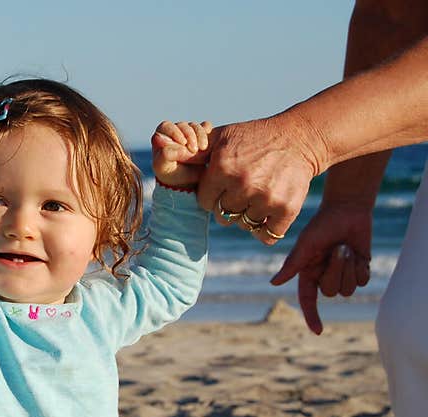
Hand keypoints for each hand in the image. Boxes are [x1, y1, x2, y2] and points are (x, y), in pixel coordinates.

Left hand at [151, 121, 211, 187]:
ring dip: (200, 135)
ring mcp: (188, 133)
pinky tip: (208, 142)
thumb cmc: (170, 174)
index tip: (183, 143)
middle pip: (182, 126)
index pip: (166, 126)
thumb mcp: (162, 167)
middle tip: (194, 150)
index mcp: (161, 137)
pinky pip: (206, 126)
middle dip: (190, 135)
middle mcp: (174, 132)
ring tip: (202, 149)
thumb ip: (166, 155)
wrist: (186, 182)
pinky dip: (208, 132)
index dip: (175, 132)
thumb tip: (181, 147)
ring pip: (195, 126)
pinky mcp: (201, 136)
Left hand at [195, 114, 322, 244]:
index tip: (225, 183)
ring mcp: (266, 198)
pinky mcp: (287, 210)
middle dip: (229, 204)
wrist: (299, 138)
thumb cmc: (253, 138)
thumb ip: (191, 152)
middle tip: (244, 187)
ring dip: (248, 215)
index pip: (204, 201)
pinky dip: (267, 229)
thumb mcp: (220, 138)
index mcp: (223, 168)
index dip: (213, 194)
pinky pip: (266, 235)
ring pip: (243, 225)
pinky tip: (269, 210)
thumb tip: (159, 146)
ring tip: (258, 193)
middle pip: (222, 215)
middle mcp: (243, 184)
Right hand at [269, 204, 371, 333]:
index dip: (312, 317)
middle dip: (337, 270)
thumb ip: (292, 265)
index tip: (319, 331)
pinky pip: (362, 280)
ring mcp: (342, 275)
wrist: (348, 210)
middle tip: (338, 248)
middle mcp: (323, 277)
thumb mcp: (305, 244)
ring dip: (349, 267)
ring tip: (346, 247)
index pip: (308, 300)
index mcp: (307, 273)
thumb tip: (274, 283)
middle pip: (331, 291)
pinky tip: (357, 253)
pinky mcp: (359, 271)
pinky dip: (360, 267)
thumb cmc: (322, 225)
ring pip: (348, 289)